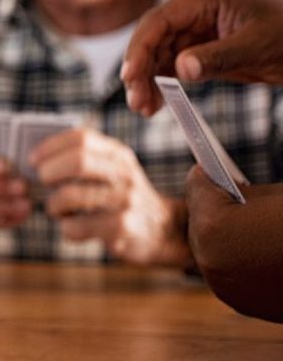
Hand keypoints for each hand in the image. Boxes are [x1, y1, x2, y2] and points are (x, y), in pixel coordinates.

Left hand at [31, 128, 188, 265]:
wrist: (163, 230)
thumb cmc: (120, 198)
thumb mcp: (110, 171)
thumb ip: (82, 160)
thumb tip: (36, 159)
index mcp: (117, 154)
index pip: (81, 138)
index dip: (50, 147)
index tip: (32, 160)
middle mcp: (123, 173)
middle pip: (77, 161)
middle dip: (49, 171)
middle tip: (41, 183)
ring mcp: (125, 200)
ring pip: (70, 195)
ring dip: (53, 204)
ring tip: (56, 209)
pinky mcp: (122, 228)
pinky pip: (76, 226)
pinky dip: (66, 228)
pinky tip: (72, 228)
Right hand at [121, 0, 282, 116]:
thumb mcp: (257, 44)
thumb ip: (218, 56)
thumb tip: (181, 68)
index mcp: (204, 0)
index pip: (159, 21)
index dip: (140, 47)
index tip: (131, 75)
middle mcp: (195, 13)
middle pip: (153, 39)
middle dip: (140, 69)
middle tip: (136, 99)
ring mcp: (197, 33)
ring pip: (159, 55)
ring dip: (148, 80)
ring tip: (143, 108)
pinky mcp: (203, 51)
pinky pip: (174, 67)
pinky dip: (163, 85)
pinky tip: (156, 103)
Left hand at [184, 166, 282, 322]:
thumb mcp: (274, 197)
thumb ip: (244, 193)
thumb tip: (229, 194)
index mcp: (213, 225)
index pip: (197, 189)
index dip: (206, 175)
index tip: (207, 169)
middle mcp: (209, 258)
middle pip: (200, 222)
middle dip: (211, 207)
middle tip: (219, 193)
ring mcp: (224, 286)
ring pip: (211, 251)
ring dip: (220, 237)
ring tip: (235, 222)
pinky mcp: (241, 303)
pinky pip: (228, 274)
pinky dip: (235, 261)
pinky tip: (248, 250)